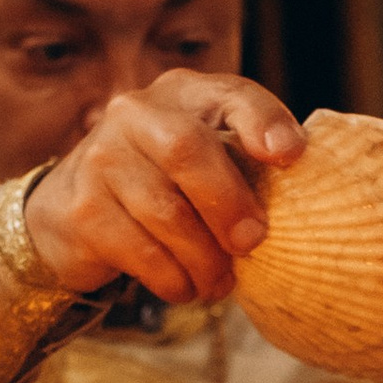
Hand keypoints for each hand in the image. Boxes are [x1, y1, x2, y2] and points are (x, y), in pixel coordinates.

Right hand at [23, 71, 303, 303]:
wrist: (73, 214)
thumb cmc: (164, 186)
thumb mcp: (206, 161)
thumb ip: (247, 165)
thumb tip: (309, 207)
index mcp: (182, 94)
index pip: (230, 95)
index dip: (263, 121)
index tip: (292, 155)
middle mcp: (135, 114)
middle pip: (188, 151)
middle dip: (229, 203)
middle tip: (253, 243)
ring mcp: (101, 159)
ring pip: (166, 212)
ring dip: (204, 259)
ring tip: (219, 284)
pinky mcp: (81, 210)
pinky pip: (141, 252)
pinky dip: (173, 280)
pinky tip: (186, 288)